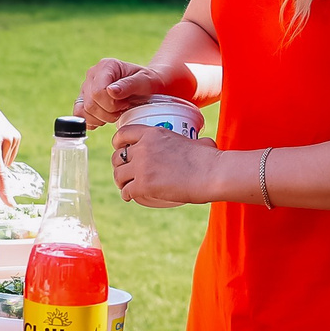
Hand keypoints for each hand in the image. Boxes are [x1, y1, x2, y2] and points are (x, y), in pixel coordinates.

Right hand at [77, 57, 191, 126]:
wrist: (147, 87)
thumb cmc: (148, 82)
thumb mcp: (145, 81)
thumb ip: (129, 85)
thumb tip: (110, 91)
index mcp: (106, 66)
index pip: (98, 92)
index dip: (112, 104)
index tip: (126, 103)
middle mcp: (92, 74)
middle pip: (91, 103)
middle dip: (109, 112)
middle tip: (123, 108)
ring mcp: (86, 86)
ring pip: (85, 110)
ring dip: (102, 117)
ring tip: (116, 111)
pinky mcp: (84, 98)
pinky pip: (80, 114)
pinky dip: (92, 120)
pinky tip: (105, 118)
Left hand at [110, 124, 230, 207]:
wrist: (212, 174)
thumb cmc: (210, 159)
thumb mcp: (195, 142)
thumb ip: (194, 142)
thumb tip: (207, 144)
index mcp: (153, 133)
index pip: (123, 133)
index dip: (118, 142)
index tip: (120, 149)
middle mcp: (143, 148)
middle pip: (117, 157)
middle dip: (119, 166)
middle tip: (125, 173)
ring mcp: (141, 166)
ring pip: (118, 175)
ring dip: (121, 182)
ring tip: (126, 186)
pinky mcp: (143, 185)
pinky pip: (126, 191)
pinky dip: (126, 195)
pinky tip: (129, 197)